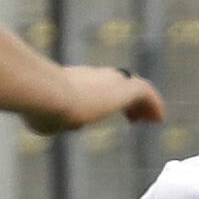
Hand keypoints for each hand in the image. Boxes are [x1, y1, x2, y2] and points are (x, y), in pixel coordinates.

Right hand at [26, 66, 167, 134]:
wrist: (47, 95)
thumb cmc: (40, 108)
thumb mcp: (40, 117)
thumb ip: (47, 119)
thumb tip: (43, 123)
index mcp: (72, 80)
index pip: (92, 85)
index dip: (102, 97)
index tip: (102, 108)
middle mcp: (93, 75)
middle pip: (117, 82)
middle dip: (127, 98)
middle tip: (133, 115)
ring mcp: (109, 79)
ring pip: (134, 86)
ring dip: (144, 104)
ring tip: (151, 120)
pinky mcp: (124, 87)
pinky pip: (146, 93)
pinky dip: (154, 105)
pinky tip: (158, 120)